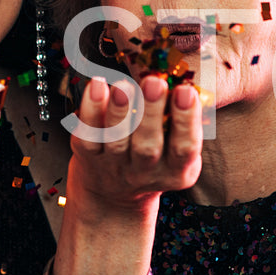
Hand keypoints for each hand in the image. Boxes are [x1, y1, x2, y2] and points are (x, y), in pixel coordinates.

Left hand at [68, 75, 201, 206]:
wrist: (113, 194)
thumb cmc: (156, 158)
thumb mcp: (177, 149)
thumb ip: (183, 121)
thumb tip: (185, 79)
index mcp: (176, 171)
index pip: (185, 148)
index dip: (186, 121)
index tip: (187, 91)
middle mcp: (144, 172)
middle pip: (148, 147)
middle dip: (152, 113)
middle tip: (155, 82)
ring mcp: (114, 166)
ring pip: (116, 141)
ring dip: (120, 111)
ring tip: (123, 85)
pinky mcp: (89, 158)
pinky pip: (88, 135)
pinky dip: (90, 110)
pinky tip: (96, 85)